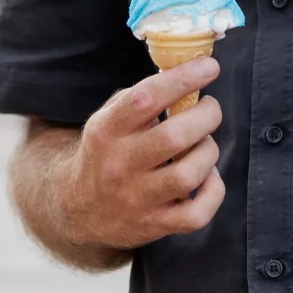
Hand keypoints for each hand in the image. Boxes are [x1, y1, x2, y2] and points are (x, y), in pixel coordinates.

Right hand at [55, 58, 226, 253]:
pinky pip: (196, 214)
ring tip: (205, 144)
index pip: (145, 98)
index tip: (209, 67)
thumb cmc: (105, 154)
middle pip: (174, 137)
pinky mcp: (153, 224)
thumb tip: (185, 74)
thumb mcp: (107, 120)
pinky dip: (213, 193)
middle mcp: (119, 164)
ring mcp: (137, 198)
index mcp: (107, 131)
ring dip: (208, 152)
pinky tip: (208, 178)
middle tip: (210, 110)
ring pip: (188, 174)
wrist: (78, 209)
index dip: (182, 79)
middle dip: (206, 117)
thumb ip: (140, 99)